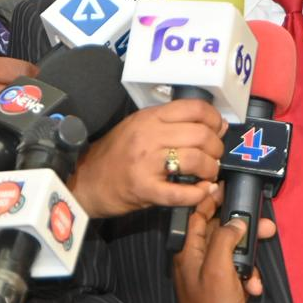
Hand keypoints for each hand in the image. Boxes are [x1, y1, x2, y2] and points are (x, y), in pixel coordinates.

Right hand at [71, 99, 225, 217]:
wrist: (84, 179)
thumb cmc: (114, 153)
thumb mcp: (138, 126)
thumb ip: (169, 122)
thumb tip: (211, 123)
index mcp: (150, 117)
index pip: (194, 108)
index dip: (214, 118)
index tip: (218, 129)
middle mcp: (149, 136)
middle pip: (200, 135)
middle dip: (216, 148)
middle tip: (215, 156)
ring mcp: (146, 163)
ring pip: (195, 160)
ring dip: (211, 169)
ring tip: (209, 174)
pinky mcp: (144, 189)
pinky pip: (180, 192)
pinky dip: (198, 194)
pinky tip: (202, 192)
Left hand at [174, 192, 273, 302]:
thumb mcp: (219, 269)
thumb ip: (225, 239)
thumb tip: (235, 222)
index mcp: (189, 251)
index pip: (197, 215)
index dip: (211, 199)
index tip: (227, 188)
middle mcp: (196, 259)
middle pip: (221, 232)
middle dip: (243, 230)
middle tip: (264, 226)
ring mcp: (209, 274)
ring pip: (233, 252)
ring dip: (250, 258)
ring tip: (260, 263)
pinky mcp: (221, 288)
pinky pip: (237, 272)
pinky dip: (248, 277)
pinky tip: (254, 287)